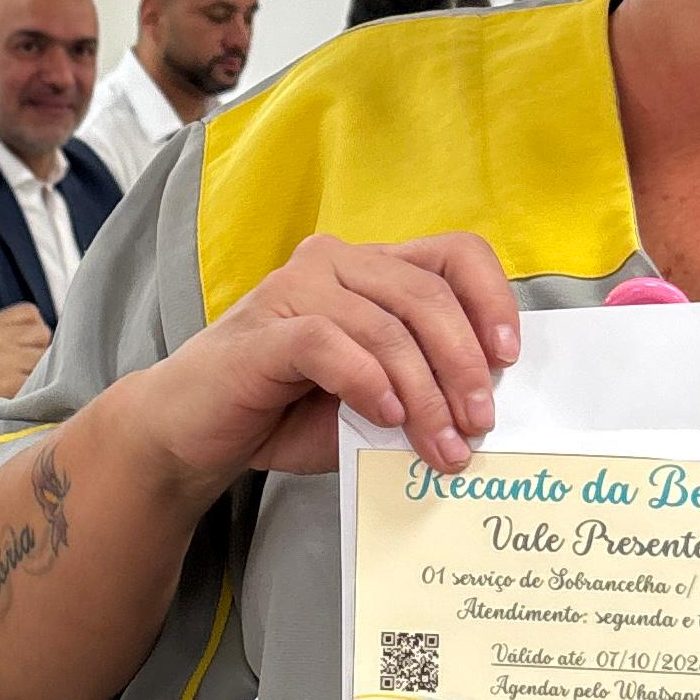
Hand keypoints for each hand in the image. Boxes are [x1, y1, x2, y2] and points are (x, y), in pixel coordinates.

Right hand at [0, 303, 51, 404]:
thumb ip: (13, 330)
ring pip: (44, 357)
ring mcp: (3, 361)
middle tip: (22, 366)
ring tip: (20, 378)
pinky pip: (41, 378)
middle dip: (39, 349)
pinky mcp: (11, 382)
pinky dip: (38, 386)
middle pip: (41, 333)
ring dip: (40, 369)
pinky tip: (22, 390)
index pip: (29, 313)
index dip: (33, 329)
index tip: (24, 345)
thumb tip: (52, 332)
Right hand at [134, 231, 519, 492]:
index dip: (492, 299)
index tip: (509, 359)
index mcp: (372, 269)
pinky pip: (330, 345)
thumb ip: (418, 387)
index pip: (454, 254)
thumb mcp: (371, 397)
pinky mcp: (266, 329)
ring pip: (387, 327)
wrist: (190, 431)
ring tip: (441, 445)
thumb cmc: (284, 411)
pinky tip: (384, 416)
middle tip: (479, 424)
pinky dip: (366, 382)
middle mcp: (338, 262)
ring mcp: (297, 288)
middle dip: (463, 366)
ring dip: (424, 394)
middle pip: (428, 296)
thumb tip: (483, 408)